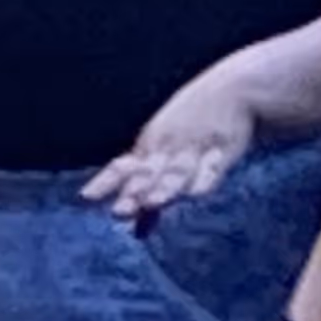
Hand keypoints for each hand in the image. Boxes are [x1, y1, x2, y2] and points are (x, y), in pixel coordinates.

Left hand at [86, 59, 257, 225]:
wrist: (234, 87)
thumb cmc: (193, 125)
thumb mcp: (167, 154)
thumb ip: (152, 195)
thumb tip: (138, 233)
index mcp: (151, 149)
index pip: (122, 168)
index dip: (105, 183)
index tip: (85, 199)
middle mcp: (168, 150)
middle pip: (148, 174)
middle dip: (134, 192)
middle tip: (118, 212)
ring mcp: (194, 149)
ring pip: (176, 172)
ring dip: (164, 188)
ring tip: (152, 203)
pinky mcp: (222, 150)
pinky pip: (212, 167)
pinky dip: (204, 179)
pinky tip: (196, 194)